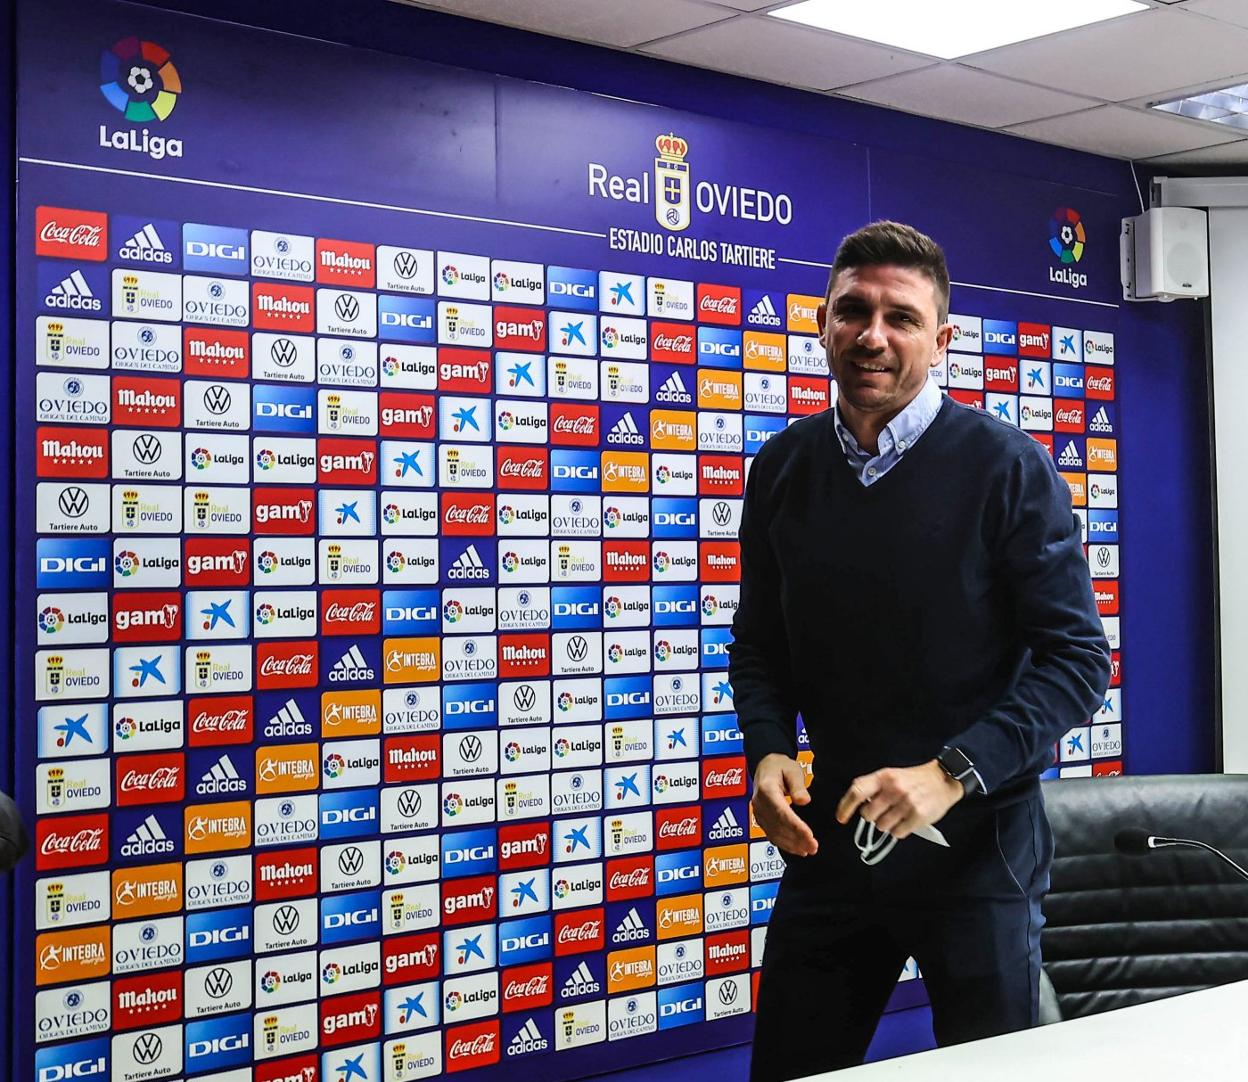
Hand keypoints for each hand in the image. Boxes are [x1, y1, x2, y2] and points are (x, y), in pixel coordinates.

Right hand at [751, 753, 817, 856]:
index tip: (809, 835)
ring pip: (773, 833)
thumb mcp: (792, 769)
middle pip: (778, 826)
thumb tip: (803, 801)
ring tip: (807, 850)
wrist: (765, 766)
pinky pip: (771, 834)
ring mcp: (758, 811)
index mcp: (766, 789)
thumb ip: (798, 785)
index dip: (796, 826)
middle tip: (813, 847)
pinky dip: (783, 844)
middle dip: (796, 839)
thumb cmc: (779, 766)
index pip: (781, 812)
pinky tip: (795, 849)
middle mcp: (759, 802)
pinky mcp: (760, 818)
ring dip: (790, 844)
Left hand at [835, 761, 963, 838]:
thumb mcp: (891, 775)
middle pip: (868, 814)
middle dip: (872, 817)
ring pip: (882, 826)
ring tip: (896, 816)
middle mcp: (894, 789)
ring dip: (886, 825)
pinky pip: (898, 833)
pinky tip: (905, 821)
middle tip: (882, 812)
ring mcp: (906, 802)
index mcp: (883, 777)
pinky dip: (899, 830)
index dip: (845, 806)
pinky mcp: (918, 816)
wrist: (942, 779)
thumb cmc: (913, 779)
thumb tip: (855, 805)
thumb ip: (874, 788)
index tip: (841, 818)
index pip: (857, 791)